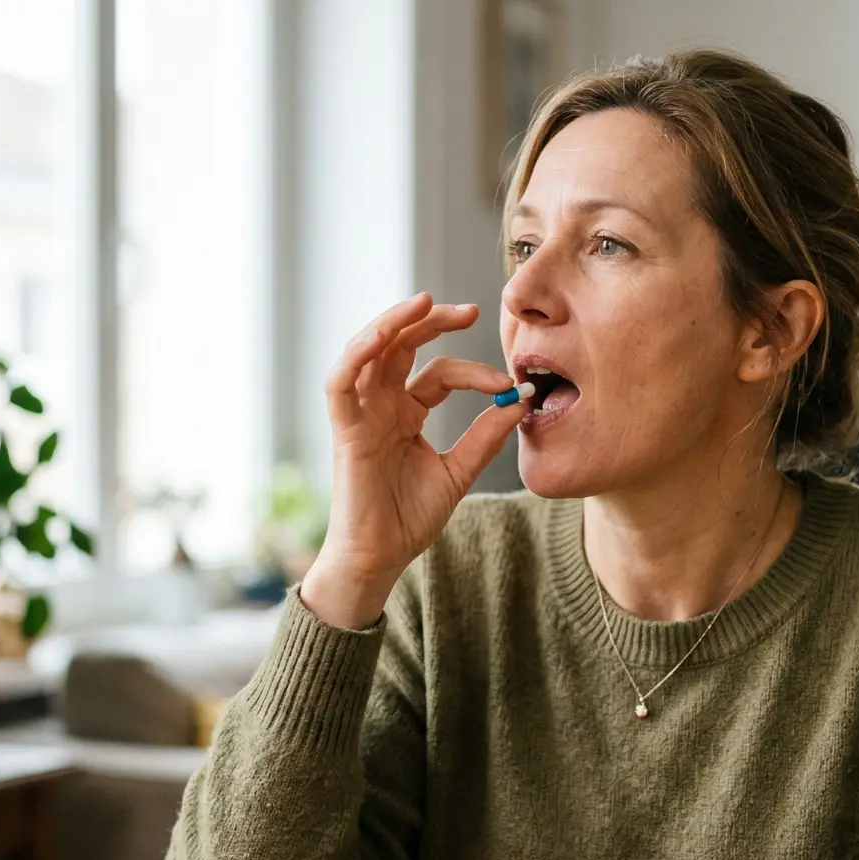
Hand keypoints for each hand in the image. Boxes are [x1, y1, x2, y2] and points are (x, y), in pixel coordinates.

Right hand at [300, 293, 526, 628]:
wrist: (381, 557)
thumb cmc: (408, 519)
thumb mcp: (457, 472)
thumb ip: (484, 437)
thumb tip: (519, 403)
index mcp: (406, 413)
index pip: (440, 373)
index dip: (473, 372)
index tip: (507, 381)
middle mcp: (381, 406)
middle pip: (402, 345)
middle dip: (432, 321)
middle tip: (469, 310)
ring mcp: (360, 414)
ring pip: (368, 350)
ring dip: (394, 322)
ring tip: (424, 302)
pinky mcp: (344, 429)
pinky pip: (340, 382)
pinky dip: (357, 354)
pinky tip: (382, 336)